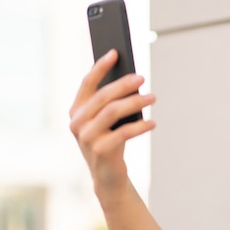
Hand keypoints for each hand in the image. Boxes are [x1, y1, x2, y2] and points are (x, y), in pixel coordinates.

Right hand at [69, 49, 155, 201]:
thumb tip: (132, 80)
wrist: (108, 176)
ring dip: (135, 102)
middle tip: (142, 78)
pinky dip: (140, 126)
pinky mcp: (100, 150)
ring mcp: (86, 137)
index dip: (100, 67)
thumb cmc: (110, 142)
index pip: (87, 83)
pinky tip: (153, 123)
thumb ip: (111, 103)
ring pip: (112, 112)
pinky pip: (123, 132)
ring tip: (152, 97)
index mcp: (76, 111)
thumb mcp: (107, 121)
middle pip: (102, 96)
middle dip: (124, 84)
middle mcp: (77, 123)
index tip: (114, 53)